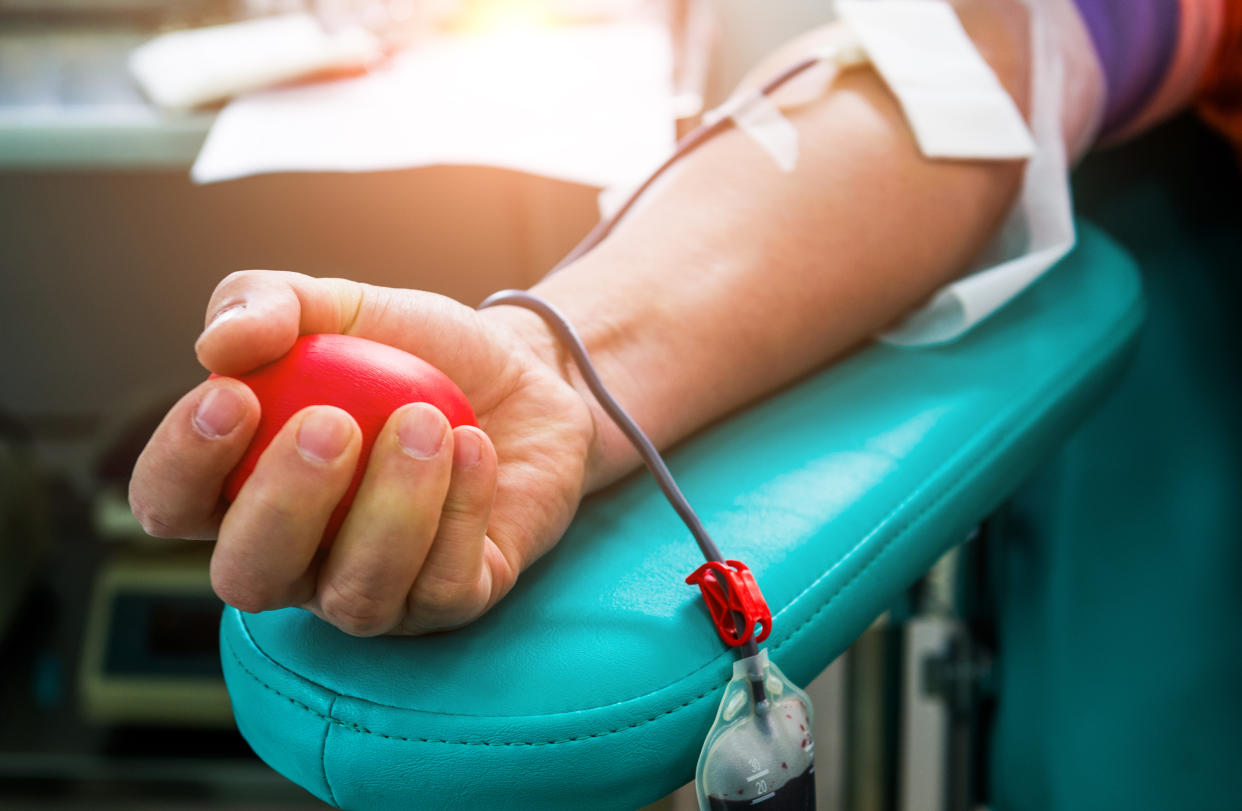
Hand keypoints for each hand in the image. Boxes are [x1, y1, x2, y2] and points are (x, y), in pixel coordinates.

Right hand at [130, 270, 596, 635]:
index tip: (234, 394)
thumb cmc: (414, 351)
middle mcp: (298, 559)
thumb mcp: (340, 306)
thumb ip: (266, 304)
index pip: (169, 505)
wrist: (523, 374)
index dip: (182, 463)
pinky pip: (444, 588)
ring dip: (390, 508)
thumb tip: (218, 345)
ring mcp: (375, 591)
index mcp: (242, 490)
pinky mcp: (454, 603)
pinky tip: (475, 448)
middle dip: (283, 504)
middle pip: (248, 578)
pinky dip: (459, 513)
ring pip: (355, 597)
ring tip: (426, 422)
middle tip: (333, 422)